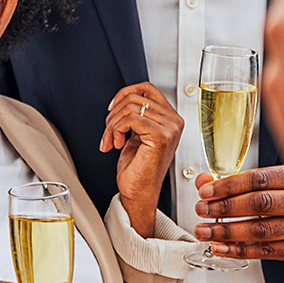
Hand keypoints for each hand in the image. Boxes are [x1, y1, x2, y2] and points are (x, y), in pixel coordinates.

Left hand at [102, 82, 182, 236]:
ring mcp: (170, 128)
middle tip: (109, 133)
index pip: (147, 88)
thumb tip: (122, 98)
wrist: (138, 194)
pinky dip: (116, 130)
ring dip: (112, 125)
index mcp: (171, 119)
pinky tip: (117, 144)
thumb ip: (137, 114)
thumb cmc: (137, 169)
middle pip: (135, 96)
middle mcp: (174, 122)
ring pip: (130, 107)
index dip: (124, 94)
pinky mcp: (160, 136)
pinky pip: (130, 119)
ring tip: (111, 140)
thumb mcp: (137, 134)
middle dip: (113, 114)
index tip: (112, 109)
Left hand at [194, 165, 283, 264]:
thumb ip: (239, 182)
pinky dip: (240, 250)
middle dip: (225, 208)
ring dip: (228, 231)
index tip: (206, 191)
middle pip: (260, 204)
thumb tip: (204, 181)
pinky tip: (221, 247)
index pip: (259, 179)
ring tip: (205, 231)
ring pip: (262, 230)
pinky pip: (268, 251)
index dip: (229, 185)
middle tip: (202, 210)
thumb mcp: (276, 182)